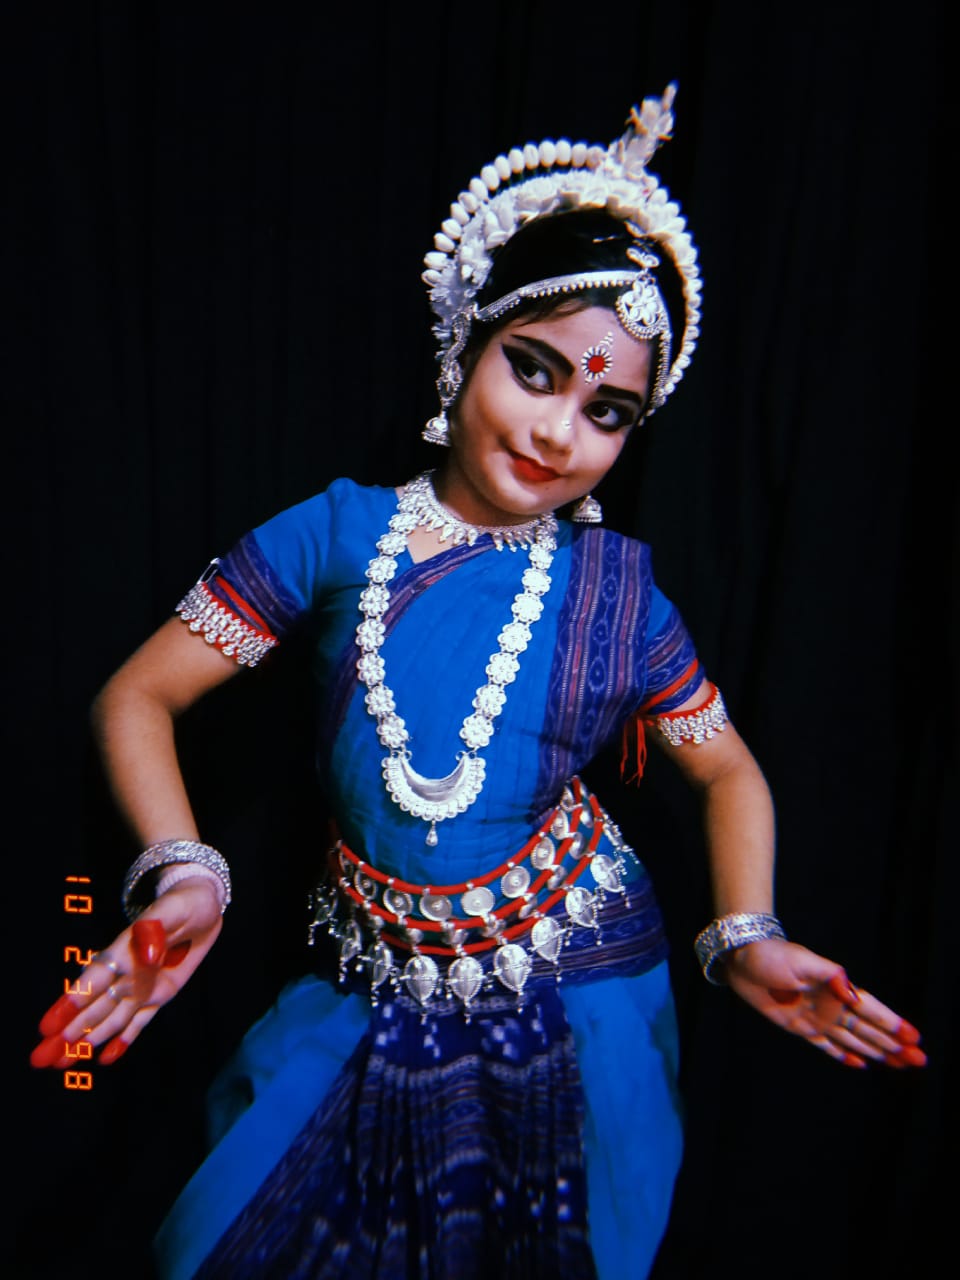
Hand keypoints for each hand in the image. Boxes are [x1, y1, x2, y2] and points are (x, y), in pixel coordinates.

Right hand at [30, 878, 222, 1067]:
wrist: (202, 907)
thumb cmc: (183, 903)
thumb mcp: (172, 909)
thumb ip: (154, 929)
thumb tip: (145, 954)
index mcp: (123, 951)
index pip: (93, 982)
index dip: (71, 1003)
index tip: (48, 1026)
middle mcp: (128, 973)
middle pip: (93, 1007)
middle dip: (68, 1032)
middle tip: (42, 1058)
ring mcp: (142, 986)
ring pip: (110, 1019)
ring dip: (88, 1040)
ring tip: (63, 1062)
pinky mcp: (160, 994)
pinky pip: (139, 1021)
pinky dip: (124, 1039)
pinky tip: (106, 1058)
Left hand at [722, 938, 925, 1068]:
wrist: (742, 960)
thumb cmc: (773, 955)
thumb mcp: (803, 961)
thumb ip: (832, 976)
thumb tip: (855, 995)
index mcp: (835, 989)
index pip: (870, 1010)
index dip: (891, 1024)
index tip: (914, 1037)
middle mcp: (831, 1006)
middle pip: (868, 1029)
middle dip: (893, 1044)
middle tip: (919, 1060)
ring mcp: (817, 1018)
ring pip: (854, 1039)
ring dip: (877, 1051)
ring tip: (901, 1063)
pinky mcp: (800, 1027)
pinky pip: (827, 1045)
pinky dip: (844, 1055)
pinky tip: (862, 1063)